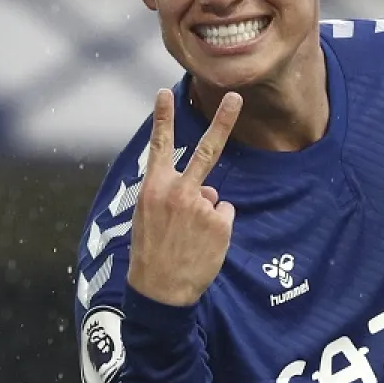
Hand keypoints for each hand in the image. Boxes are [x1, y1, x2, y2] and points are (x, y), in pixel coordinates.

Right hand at [127, 89, 241, 306]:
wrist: (160, 290)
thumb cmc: (151, 252)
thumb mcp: (147, 217)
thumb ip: (171, 195)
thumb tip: (206, 189)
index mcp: (154, 188)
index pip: (159, 145)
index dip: (162, 117)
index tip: (164, 92)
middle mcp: (179, 191)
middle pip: (206, 150)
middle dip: (223, 121)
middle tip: (236, 97)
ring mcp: (202, 206)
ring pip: (213, 197)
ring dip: (205, 214)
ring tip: (188, 239)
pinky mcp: (221, 223)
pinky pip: (224, 216)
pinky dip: (217, 230)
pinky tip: (201, 246)